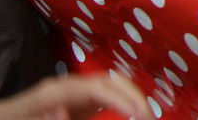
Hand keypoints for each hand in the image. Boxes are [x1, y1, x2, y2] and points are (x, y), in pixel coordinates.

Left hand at [0, 73, 149, 119]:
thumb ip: (46, 119)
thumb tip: (64, 110)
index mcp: (56, 91)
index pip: (99, 88)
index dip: (123, 98)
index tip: (141, 115)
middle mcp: (67, 85)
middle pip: (110, 80)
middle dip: (135, 95)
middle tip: (151, 117)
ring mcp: (72, 89)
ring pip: (111, 83)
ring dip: (132, 96)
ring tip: (146, 114)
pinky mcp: (74, 98)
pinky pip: (106, 93)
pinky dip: (124, 99)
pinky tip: (133, 112)